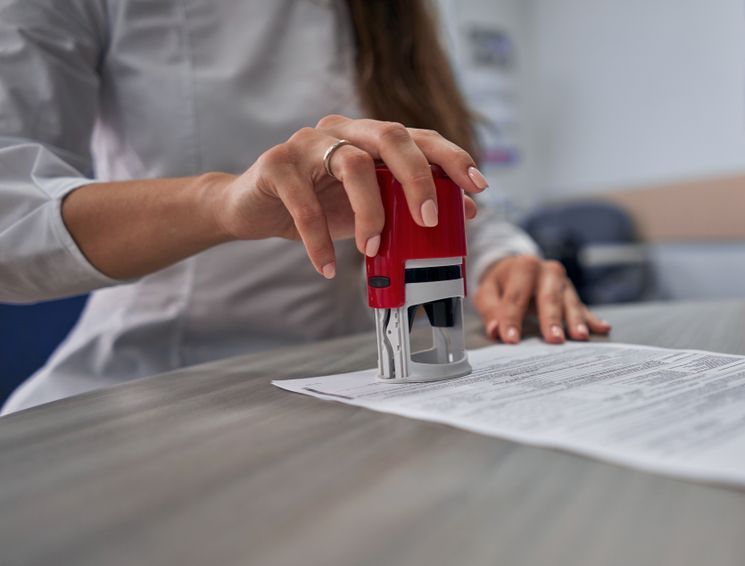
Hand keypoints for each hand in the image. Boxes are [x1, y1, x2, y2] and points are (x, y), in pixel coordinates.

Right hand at [209, 115, 487, 277]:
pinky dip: (319, 241)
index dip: (451, 158)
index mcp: (370, 136)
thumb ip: (410, 203)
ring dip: (370, 213)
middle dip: (419, 179)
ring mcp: (307, 143)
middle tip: (430, 221)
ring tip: (372, 250)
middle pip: (391, 136)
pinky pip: (305, 203)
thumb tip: (465, 208)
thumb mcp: (373, 207)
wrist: (253, 208)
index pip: (419, 136)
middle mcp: (342, 130)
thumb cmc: (319, 205)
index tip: (477, 186)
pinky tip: (328, 267)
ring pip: (352, 164)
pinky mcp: (276, 164)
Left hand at [474, 256, 611, 343]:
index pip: (516, 296)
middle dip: (551, 319)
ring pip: (569, 302)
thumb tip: (495, 330)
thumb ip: (490, 310)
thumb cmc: (502, 283)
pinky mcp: (572, 294)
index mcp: (523, 267)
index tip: (511, 339)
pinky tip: (602, 328)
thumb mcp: (488, 292)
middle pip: (549, 297)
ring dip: (575, 321)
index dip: (512, 319)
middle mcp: (547, 271)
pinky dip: (592, 319)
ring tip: (579, 337)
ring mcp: (563, 282)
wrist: (519, 268)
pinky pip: (583, 308)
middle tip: (554, 340)